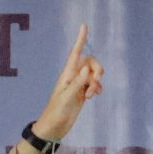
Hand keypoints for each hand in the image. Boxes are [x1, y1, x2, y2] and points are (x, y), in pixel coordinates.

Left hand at [27, 23, 104, 146]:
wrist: (54, 127)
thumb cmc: (56, 112)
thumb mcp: (67, 98)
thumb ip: (77, 83)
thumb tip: (87, 69)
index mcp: (67, 74)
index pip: (76, 53)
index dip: (80, 39)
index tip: (84, 25)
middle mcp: (74, 77)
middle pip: (91, 62)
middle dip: (97, 69)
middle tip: (95, 82)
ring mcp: (79, 85)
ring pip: (94, 74)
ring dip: (97, 82)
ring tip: (90, 95)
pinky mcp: (82, 93)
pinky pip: (95, 85)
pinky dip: (97, 89)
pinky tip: (92, 97)